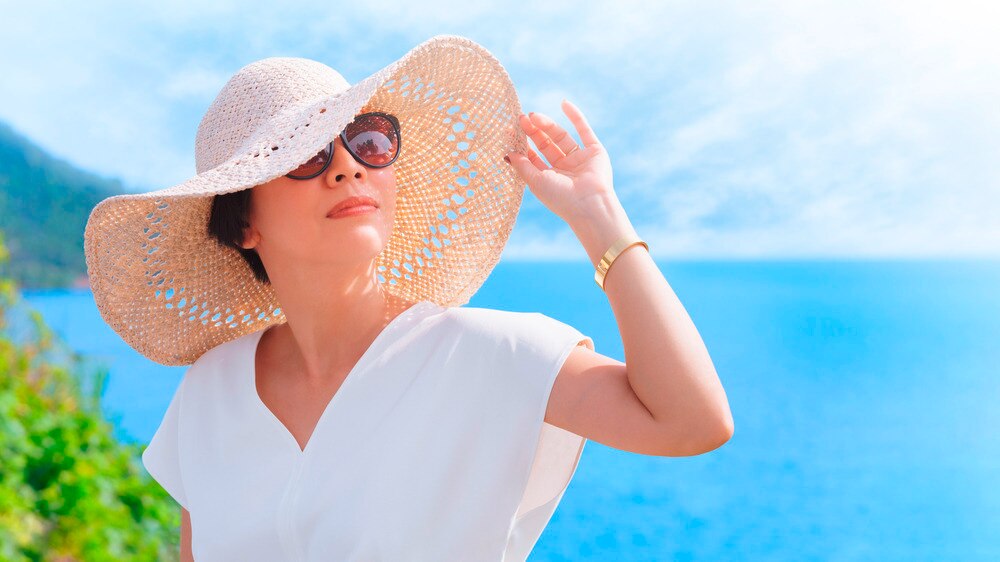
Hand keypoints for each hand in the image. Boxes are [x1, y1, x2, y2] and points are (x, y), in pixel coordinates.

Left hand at [505, 99, 620, 225]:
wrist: (589, 204)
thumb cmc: (560, 198)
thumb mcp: (535, 181)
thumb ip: (522, 165)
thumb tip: (508, 152)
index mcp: (549, 178)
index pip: (533, 157)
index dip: (522, 144)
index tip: (510, 130)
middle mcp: (564, 168)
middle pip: (546, 144)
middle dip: (533, 131)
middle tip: (521, 118)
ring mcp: (579, 159)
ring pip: (561, 136)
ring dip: (547, 124)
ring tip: (533, 115)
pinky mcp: (595, 151)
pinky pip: (584, 130)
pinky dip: (576, 116)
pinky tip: (564, 103)